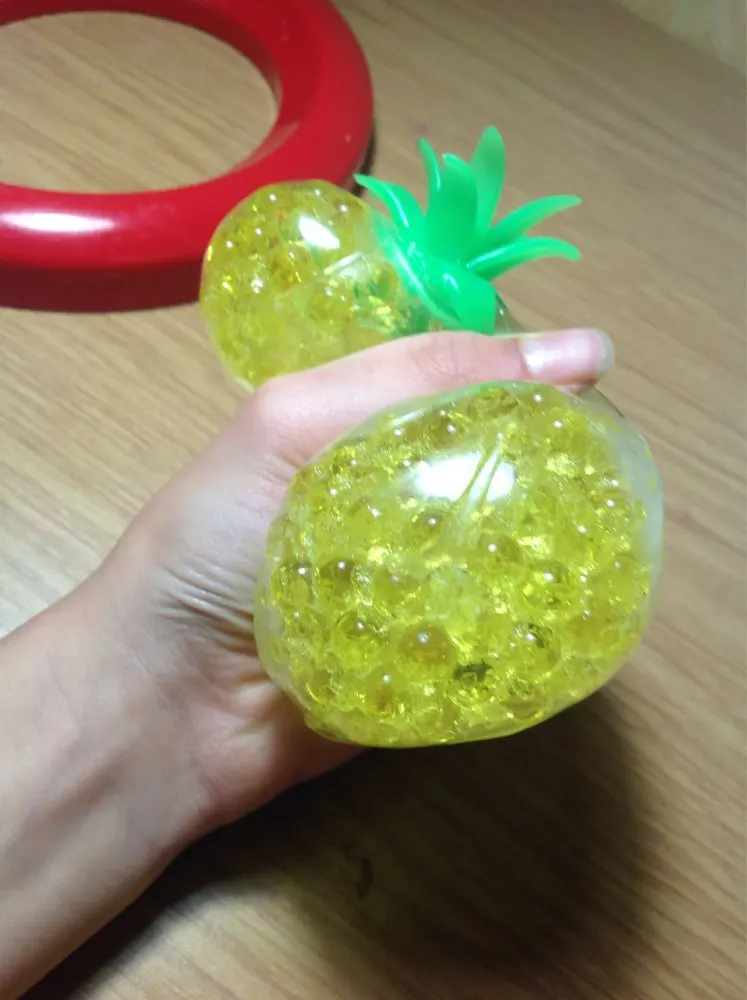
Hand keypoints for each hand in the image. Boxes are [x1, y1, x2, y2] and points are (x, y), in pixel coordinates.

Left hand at [95, 328, 612, 830]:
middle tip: (613, 460)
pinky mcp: (428, 651)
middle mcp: (383, 497)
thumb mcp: (288, 427)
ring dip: (550, 540)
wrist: (165, 709)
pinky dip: (529, 616)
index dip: (520, 371)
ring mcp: (409, 579)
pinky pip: (494, 626)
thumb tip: (576, 352)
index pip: (454, 380)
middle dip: (548, 459)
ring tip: (615, 526)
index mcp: (348, 429)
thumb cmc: (208, 548)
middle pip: (488, 463)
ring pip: (502, 545)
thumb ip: (409, 378)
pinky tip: (578, 603)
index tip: (594, 376)